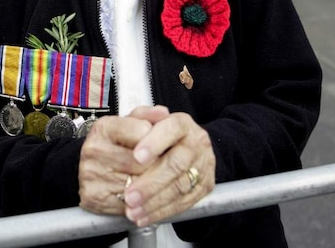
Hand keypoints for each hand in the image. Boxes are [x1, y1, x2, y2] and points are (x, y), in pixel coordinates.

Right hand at [78, 115, 153, 215]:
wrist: (87, 169)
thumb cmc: (114, 146)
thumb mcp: (128, 125)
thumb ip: (147, 116)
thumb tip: (163, 113)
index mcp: (104, 127)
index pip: (143, 131)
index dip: (157, 140)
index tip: (162, 144)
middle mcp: (94, 149)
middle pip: (141, 162)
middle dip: (158, 165)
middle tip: (165, 166)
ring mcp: (92, 174)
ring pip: (137, 183)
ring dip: (151, 185)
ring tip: (154, 180)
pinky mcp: (93, 196)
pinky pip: (128, 203)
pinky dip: (140, 201)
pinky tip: (142, 195)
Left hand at [121, 108, 215, 227]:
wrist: (190, 145)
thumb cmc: (161, 133)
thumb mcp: (148, 119)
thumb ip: (139, 118)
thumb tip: (138, 121)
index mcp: (182, 123)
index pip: (171, 129)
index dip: (154, 143)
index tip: (136, 157)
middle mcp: (196, 143)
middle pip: (176, 164)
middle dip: (150, 183)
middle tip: (129, 196)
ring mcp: (203, 166)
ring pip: (180, 187)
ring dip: (153, 202)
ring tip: (132, 211)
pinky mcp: (205, 187)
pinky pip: (184, 203)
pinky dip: (161, 212)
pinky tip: (144, 217)